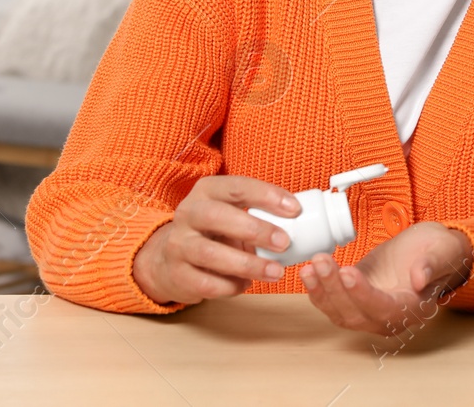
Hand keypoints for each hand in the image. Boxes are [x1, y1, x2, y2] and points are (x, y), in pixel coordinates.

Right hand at [132, 175, 301, 305]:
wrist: (169, 258)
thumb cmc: (214, 232)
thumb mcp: (231, 213)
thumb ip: (259, 213)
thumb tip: (304, 221)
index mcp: (207, 191)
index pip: (237, 186)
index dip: (266, 196)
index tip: (294, 209)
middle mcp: (188, 213)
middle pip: (218, 217)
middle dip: (255, 230)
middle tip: (285, 243)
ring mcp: (178, 244)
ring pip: (211, 253)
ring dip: (248, 264)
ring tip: (276, 272)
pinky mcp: (177, 274)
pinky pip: (206, 283)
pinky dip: (230, 286)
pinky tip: (245, 284)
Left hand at [298, 221, 473, 334]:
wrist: (430, 250)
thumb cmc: (439, 252)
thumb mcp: (443, 251)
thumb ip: (432, 264)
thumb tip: (420, 279)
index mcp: (413, 309)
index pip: (384, 309)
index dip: (364, 294)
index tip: (349, 273)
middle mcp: (388, 317)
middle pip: (356, 314)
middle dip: (335, 289)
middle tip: (322, 261)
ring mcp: (369, 310)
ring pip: (339, 311)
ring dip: (322, 290)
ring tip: (312, 265)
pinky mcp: (355, 297)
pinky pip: (332, 301)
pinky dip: (318, 289)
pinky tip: (308, 271)